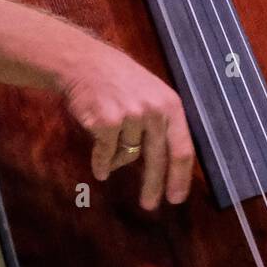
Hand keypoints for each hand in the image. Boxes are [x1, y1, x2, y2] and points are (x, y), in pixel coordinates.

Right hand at [56, 42, 195, 209]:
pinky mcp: (107, 123)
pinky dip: (101, 162)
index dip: (180, 177)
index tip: (177, 198)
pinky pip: (106, 156)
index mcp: (170, 104)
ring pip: (127, 156)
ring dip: (116, 156)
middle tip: (150, 205)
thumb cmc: (118, 79)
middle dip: (153, 185)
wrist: (84, 62)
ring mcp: (131, 116)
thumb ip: (162, 123)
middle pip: (158, 159)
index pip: (182, 148)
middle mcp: (154, 110)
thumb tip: (169, 165)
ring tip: (108, 137)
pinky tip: (98, 163)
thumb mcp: (151, 93)